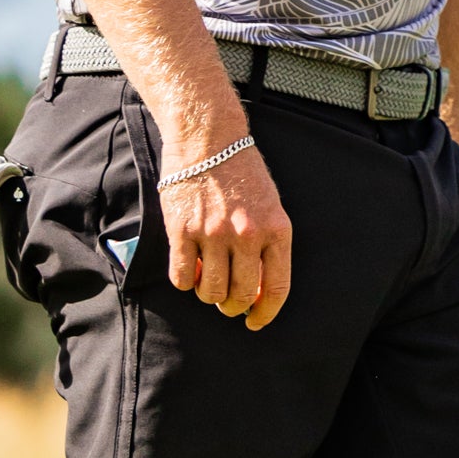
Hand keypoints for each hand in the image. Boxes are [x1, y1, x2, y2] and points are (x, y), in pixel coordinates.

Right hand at [161, 141, 291, 327]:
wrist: (209, 137)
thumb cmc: (241, 171)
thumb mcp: (270, 205)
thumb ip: (268, 244)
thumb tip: (256, 290)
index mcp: (276, 229)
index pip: (275, 288)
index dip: (265, 312)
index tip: (255, 321)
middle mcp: (247, 234)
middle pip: (240, 295)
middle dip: (233, 306)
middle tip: (227, 302)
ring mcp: (213, 232)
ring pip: (210, 291)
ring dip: (208, 294)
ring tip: (207, 280)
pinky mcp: (182, 229)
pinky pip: (182, 276)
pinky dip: (185, 281)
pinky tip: (189, 268)